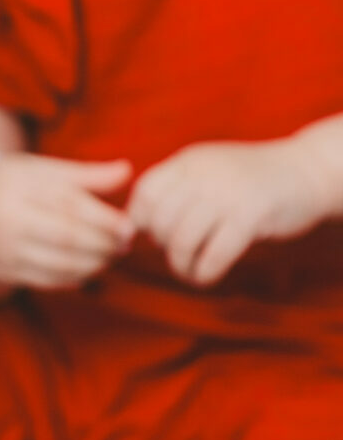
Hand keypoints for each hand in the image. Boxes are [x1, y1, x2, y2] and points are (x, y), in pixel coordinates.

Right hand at [0, 154, 133, 288]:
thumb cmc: (12, 183)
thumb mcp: (42, 170)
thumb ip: (85, 174)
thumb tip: (127, 171)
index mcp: (19, 188)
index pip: (70, 207)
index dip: (105, 220)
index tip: (129, 227)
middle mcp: (7, 220)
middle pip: (66, 237)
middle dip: (102, 244)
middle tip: (124, 245)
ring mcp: (3, 249)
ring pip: (58, 263)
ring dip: (93, 264)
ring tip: (109, 256)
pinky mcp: (3, 270)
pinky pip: (46, 281)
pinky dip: (73, 278)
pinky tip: (88, 269)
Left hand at [129, 139, 331, 284]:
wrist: (308, 171)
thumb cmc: (250, 179)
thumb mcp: (208, 171)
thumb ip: (175, 189)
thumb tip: (130, 225)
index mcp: (189, 161)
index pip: (145, 191)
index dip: (140, 219)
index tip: (150, 235)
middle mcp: (204, 174)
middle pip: (160, 220)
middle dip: (161, 244)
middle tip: (177, 253)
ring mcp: (228, 194)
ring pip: (182, 240)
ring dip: (180, 265)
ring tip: (188, 271)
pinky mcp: (252, 216)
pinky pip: (214, 254)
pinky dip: (203, 273)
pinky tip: (205, 278)